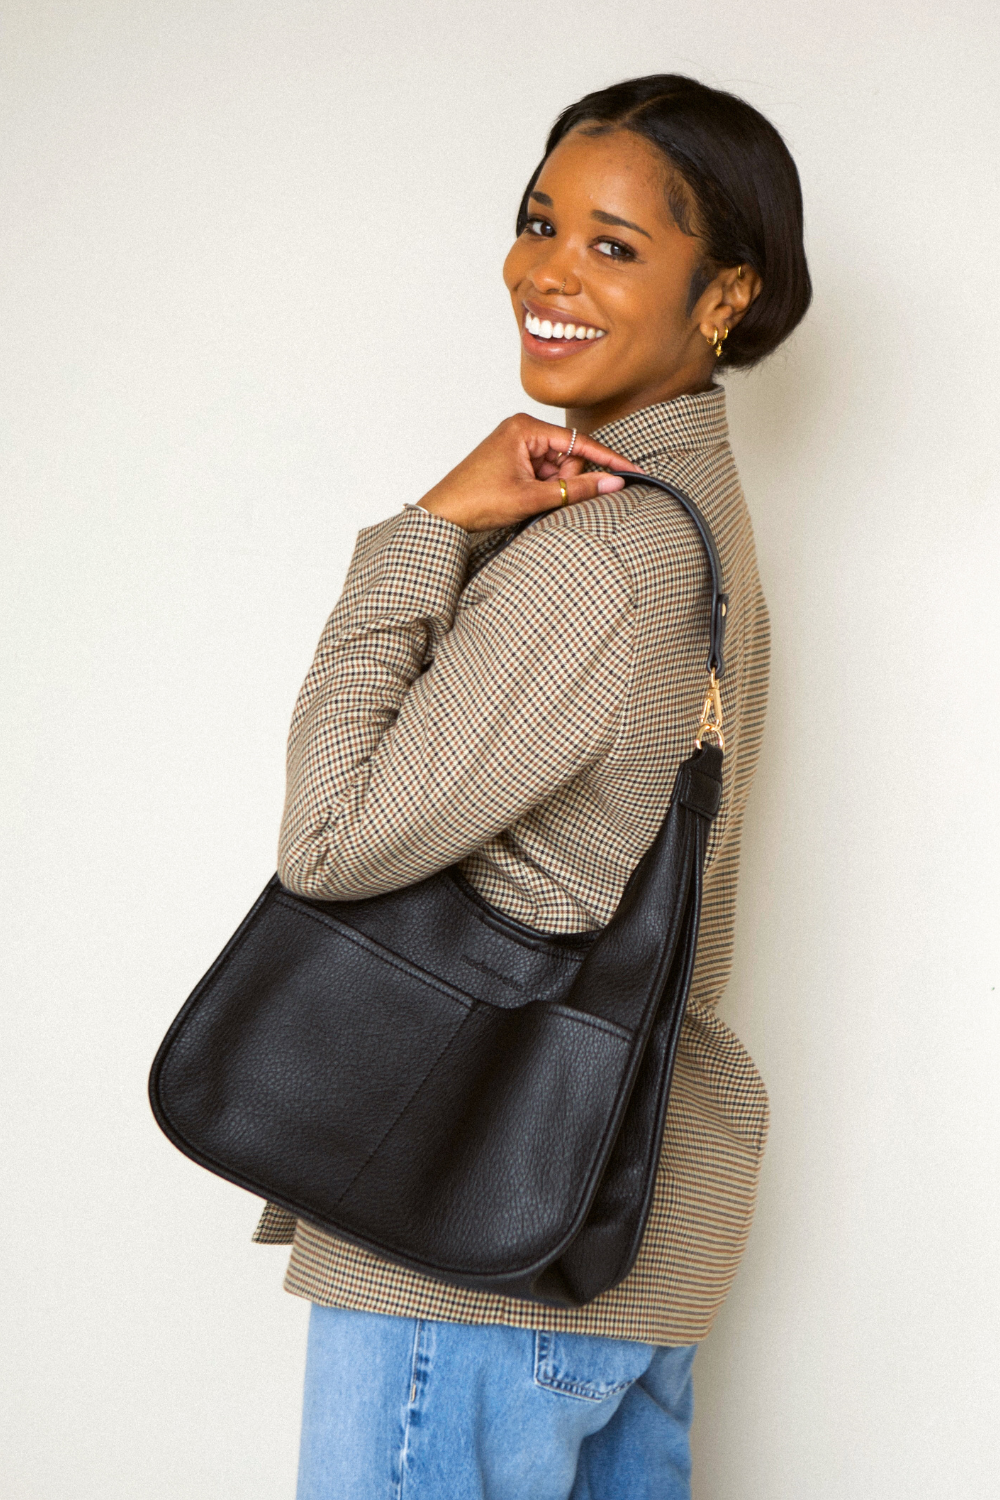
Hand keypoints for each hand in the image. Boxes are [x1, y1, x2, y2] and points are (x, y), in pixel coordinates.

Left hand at [414, 414, 639, 531]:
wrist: (442, 514)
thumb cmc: (476, 501)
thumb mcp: (532, 497)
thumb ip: (575, 489)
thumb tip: (612, 484)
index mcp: (525, 427)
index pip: (579, 442)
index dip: (607, 460)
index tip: (631, 471)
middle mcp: (522, 428)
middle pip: (568, 456)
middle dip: (564, 480)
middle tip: (540, 496)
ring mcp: (516, 443)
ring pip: (556, 468)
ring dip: (550, 487)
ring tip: (525, 499)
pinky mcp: (512, 458)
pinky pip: (542, 473)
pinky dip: (541, 488)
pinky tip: (523, 498)